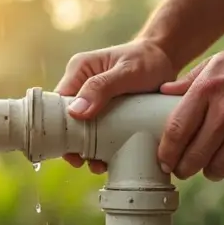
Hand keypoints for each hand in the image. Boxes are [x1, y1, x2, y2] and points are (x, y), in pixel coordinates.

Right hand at [54, 39, 178, 172]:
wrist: (165, 58)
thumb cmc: (146, 60)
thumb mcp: (126, 72)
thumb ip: (101, 87)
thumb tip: (75, 112)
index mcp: (79, 70)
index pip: (58, 102)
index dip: (61, 127)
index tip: (70, 150)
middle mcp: (82, 85)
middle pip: (68, 120)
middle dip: (74, 144)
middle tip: (83, 162)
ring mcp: (93, 100)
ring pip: (82, 129)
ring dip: (87, 149)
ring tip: (98, 165)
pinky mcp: (105, 110)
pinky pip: (97, 131)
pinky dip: (100, 147)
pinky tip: (108, 159)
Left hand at [157, 34, 223, 180]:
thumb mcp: (218, 62)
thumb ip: (189, 81)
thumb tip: (163, 92)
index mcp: (207, 91)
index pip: (175, 133)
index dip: (166, 154)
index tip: (164, 161)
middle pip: (193, 159)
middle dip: (184, 169)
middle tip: (184, 168)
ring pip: (217, 168)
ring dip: (212, 168)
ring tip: (212, 159)